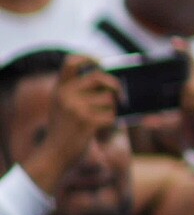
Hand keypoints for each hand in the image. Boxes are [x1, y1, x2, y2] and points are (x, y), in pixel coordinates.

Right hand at [24, 57, 118, 194]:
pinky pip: (111, 116)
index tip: (99, 62)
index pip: (71, 62)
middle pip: (99, 76)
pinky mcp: (86, 121)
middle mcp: (66, 95)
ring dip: (112, 111)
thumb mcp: (63, 107)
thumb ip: (78, 92)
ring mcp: (76, 108)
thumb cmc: (63, 131)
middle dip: (114, 85)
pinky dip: (111, 124)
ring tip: (100, 121)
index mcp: (60, 90)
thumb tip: (111, 80)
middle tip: (119, 95)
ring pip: (109, 99)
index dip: (88, 57)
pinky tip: (101, 131)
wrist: (53, 156)